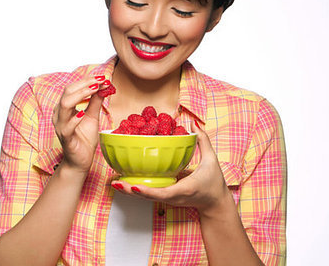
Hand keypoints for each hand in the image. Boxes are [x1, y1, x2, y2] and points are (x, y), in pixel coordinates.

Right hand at [52, 76, 107, 174]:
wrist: (80, 160)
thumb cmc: (84, 138)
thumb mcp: (92, 116)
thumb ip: (95, 102)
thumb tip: (104, 86)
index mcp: (64, 107)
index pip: (73, 88)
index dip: (87, 81)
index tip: (103, 77)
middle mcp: (59, 114)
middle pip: (67, 92)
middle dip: (85, 84)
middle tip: (100, 81)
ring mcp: (61, 126)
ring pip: (65, 105)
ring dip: (81, 95)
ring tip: (94, 90)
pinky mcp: (65, 138)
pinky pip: (67, 127)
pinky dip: (74, 118)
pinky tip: (83, 113)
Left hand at [111, 121, 230, 215]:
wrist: (215, 204)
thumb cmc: (214, 184)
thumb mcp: (211, 161)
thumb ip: (203, 141)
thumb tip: (194, 124)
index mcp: (184, 189)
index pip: (163, 193)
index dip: (147, 191)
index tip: (134, 186)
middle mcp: (173, 197)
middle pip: (148, 197)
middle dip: (130, 191)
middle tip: (115, 183)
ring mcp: (168, 199)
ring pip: (145, 197)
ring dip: (129, 191)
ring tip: (113, 182)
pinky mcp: (165, 197)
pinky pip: (148, 193)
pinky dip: (135, 188)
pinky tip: (123, 181)